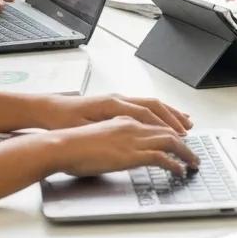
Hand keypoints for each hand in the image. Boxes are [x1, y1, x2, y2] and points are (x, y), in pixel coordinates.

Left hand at [40, 94, 193, 133]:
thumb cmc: (63, 122)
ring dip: (169, 114)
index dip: (164, 127)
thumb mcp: (84, 131)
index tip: (179, 138)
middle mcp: (118, 99)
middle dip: (174, 119)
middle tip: (189, 132)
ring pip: (151, 104)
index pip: (146, 114)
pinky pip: (143, 106)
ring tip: (185, 123)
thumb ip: (108, 133)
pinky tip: (164, 120)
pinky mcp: (115, 105)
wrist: (48, 111)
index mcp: (112, 104)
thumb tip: (129, 136)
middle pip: (154, 106)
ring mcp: (118, 101)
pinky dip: (158, 113)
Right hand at [52, 117, 198, 177]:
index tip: (181, 134)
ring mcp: (134, 139)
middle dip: (184, 140)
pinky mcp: (132, 154)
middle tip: (193, 151)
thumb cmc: (73, 144)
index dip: (171, 127)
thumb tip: (118, 149)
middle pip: (167, 129)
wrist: (63, 145)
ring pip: (170, 140)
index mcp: (124, 119)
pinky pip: (162, 157)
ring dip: (185, 152)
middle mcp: (132, 125)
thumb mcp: (98, 136)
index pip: (155, 120)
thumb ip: (113, 139)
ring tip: (193, 162)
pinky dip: (174, 164)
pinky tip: (179, 170)